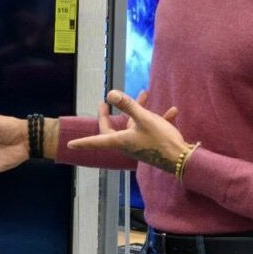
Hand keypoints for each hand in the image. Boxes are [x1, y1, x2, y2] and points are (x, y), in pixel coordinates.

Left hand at [65, 91, 188, 171]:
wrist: (182, 160)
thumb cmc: (160, 141)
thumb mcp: (144, 119)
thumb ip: (128, 105)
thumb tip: (111, 94)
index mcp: (121, 141)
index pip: (96, 140)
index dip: (82, 142)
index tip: (70, 145)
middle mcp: (127, 144)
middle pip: (113, 130)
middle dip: (109, 116)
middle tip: (104, 103)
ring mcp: (139, 145)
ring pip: (134, 125)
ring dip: (138, 110)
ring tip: (144, 93)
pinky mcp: (151, 144)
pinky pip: (151, 129)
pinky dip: (158, 119)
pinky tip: (172, 111)